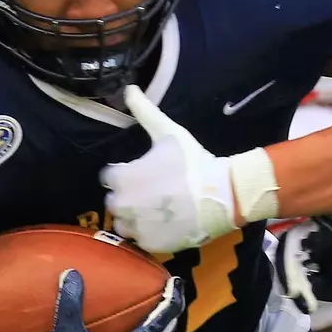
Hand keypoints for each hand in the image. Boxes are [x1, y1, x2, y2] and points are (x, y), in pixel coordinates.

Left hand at [101, 86, 239, 253]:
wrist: (223, 196)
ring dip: (134, 216)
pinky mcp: (150, 244)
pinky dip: (148, 232)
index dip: (125, 172)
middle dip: (128, 195)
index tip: (143, 172)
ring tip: (157, 209)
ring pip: (123, 222)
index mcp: (122, 177)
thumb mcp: (169, 132)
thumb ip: (144, 111)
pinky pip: (139, 238)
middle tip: (153, 191)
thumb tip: (128, 87)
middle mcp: (123, 204)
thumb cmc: (193, 163)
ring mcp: (136, 227)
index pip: (108, 176)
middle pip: (114, 200)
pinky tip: (166, 222)